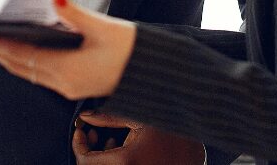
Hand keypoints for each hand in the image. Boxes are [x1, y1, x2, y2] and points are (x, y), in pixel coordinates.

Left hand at [0, 0, 134, 99]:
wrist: (152, 71)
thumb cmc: (130, 49)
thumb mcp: (102, 26)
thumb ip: (73, 11)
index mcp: (67, 69)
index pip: (23, 55)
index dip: (1, 45)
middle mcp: (63, 83)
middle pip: (21, 67)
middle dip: (1, 52)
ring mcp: (68, 87)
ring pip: (30, 73)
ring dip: (13, 58)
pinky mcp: (74, 85)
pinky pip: (42, 75)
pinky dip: (28, 62)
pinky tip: (24, 49)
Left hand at [73, 111, 204, 164]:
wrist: (197, 150)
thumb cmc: (173, 130)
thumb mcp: (140, 118)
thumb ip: (109, 117)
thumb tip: (86, 116)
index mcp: (125, 162)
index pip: (85, 161)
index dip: (78, 145)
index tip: (81, 132)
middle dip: (88, 151)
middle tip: (91, 134)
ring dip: (100, 158)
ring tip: (109, 139)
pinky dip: (112, 162)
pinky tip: (120, 147)